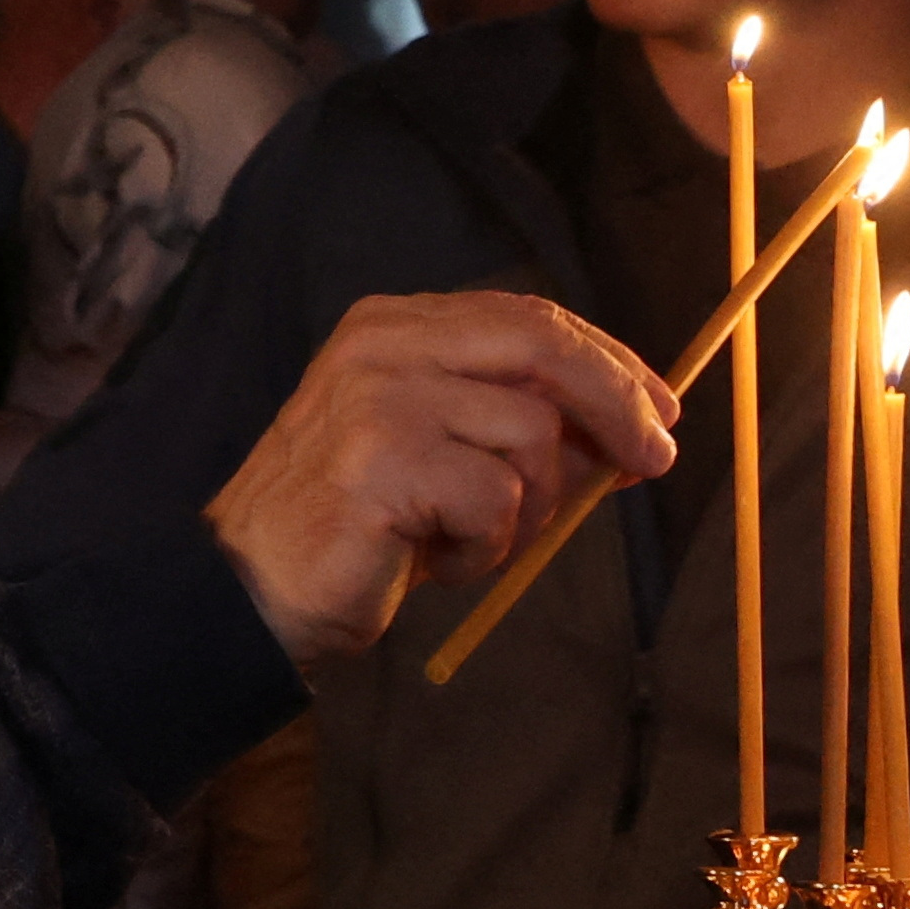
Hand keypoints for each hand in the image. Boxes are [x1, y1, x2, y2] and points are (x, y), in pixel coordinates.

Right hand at [204, 291, 676, 674]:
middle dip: (617, 402)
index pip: (527, 317)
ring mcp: (382, 394)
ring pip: (531, 432)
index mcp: (393, 325)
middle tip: (653, 459)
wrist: (252, 592)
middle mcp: (384, 342)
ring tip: (474, 541)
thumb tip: (633, 428)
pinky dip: (486, 548)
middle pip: (544, 345)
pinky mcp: (387, 458)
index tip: (658, 407)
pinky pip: (496, 497)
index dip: (607, 360)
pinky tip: (436, 563)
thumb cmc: (354, 531)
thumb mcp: (444, 459)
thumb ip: (520, 428)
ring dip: (528, 507)